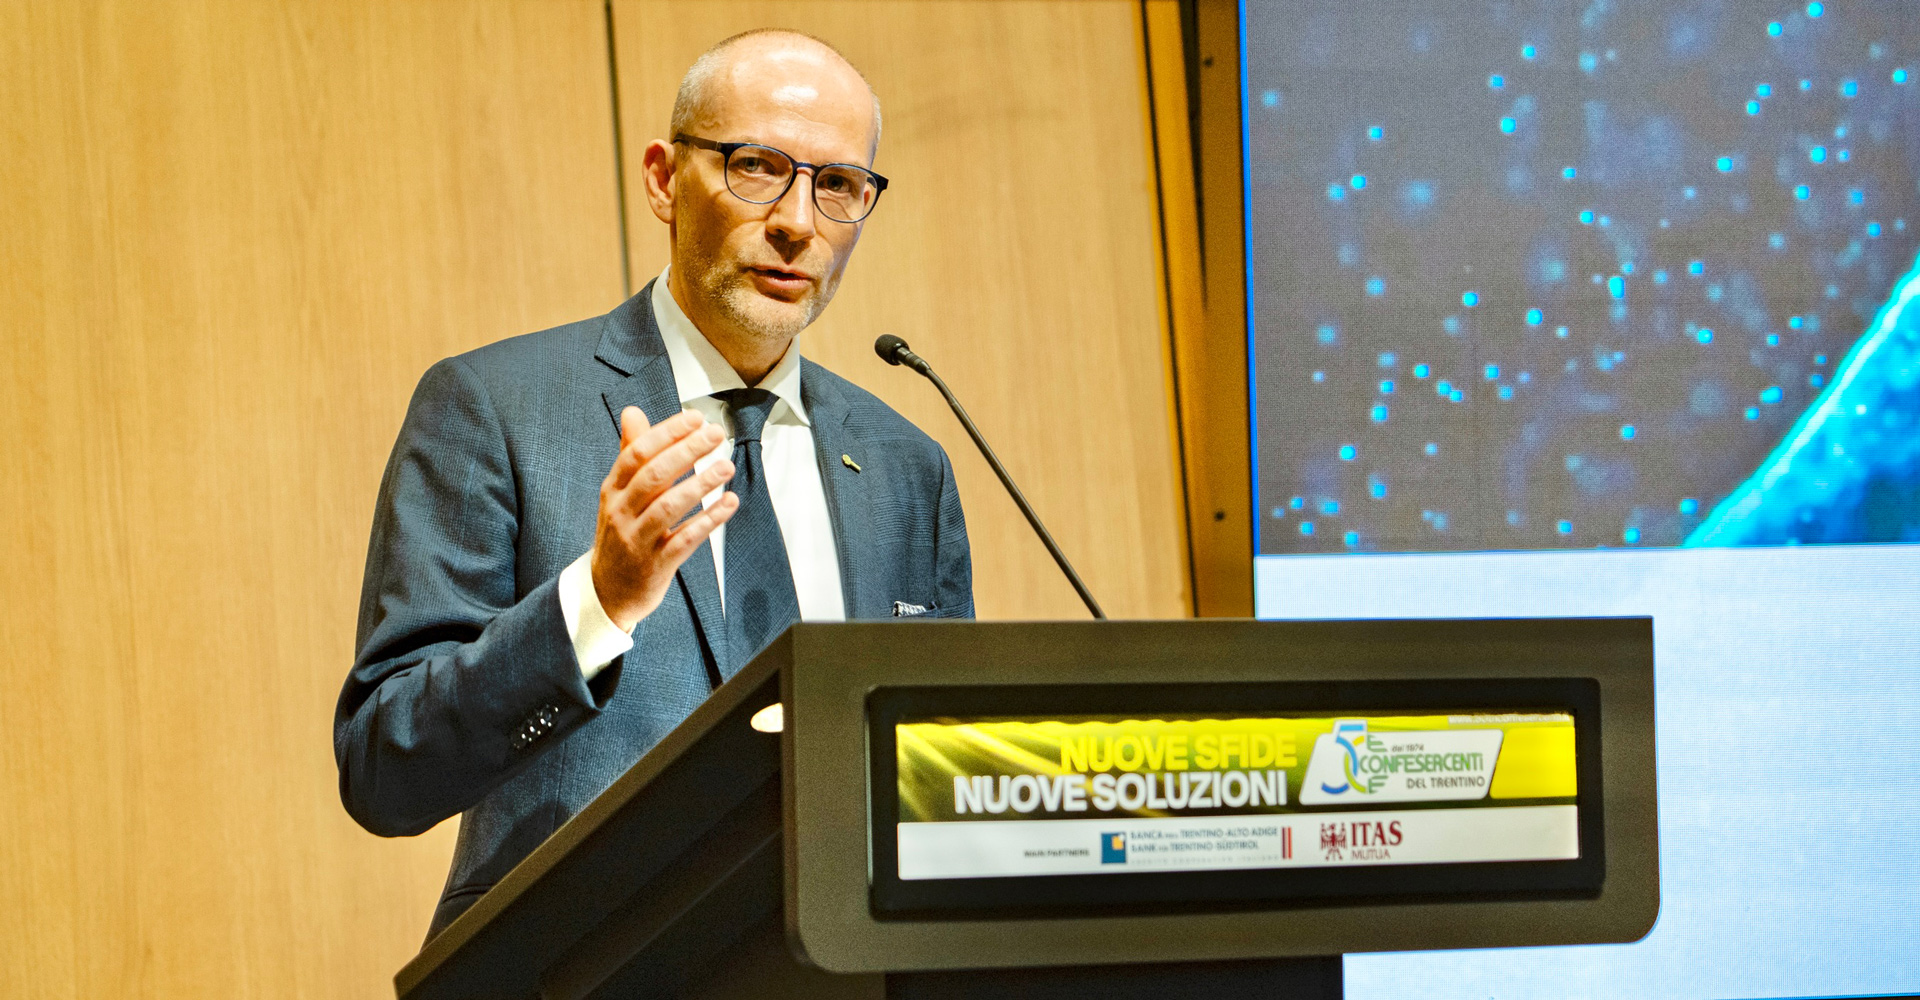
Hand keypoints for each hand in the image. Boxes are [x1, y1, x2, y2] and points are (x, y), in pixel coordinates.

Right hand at [590, 407, 739, 629]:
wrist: (607, 590)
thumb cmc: (621, 531)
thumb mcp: (618, 493)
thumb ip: (630, 452)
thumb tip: (633, 411)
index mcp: (612, 489)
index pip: (637, 453)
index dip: (667, 433)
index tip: (695, 417)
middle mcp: (621, 512)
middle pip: (654, 476)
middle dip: (687, 451)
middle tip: (716, 434)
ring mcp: (637, 540)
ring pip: (669, 507)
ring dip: (701, 484)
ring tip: (727, 466)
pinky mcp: (656, 565)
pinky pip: (685, 539)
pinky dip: (709, 520)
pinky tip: (729, 503)